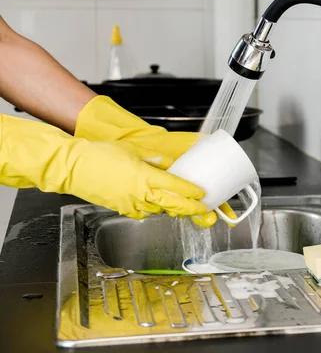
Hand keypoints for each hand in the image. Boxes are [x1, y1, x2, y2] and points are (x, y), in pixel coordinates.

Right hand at [75, 95, 237, 226]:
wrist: (73, 167)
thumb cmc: (99, 155)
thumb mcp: (132, 150)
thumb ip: (153, 158)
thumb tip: (168, 162)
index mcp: (146, 176)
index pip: (177, 186)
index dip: (192, 192)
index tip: (202, 193)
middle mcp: (141, 193)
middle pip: (174, 205)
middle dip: (191, 209)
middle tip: (203, 209)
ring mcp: (131, 203)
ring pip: (159, 211)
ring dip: (171, 210)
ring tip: (182, 207)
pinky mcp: (121, 209)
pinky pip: (142, 214)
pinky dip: (151, 211)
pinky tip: (155, 207)